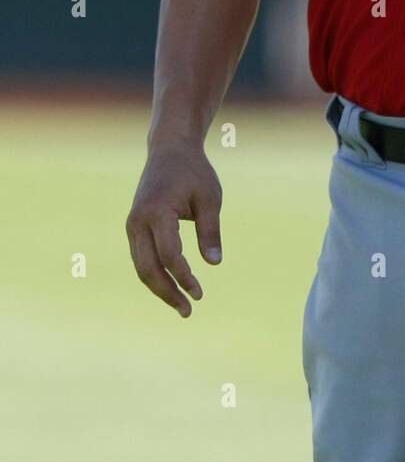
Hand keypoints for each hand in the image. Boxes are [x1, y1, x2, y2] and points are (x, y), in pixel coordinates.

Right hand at [126, 147, 222, 317]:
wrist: (170, 150)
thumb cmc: (194, 172)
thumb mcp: (210, 198)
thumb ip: (210, 231)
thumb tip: (214, 264)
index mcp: (157, 212)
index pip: (169, 254)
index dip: (184, 276)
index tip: (200, 292)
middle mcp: (138, 221)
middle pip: (148, 268)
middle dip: (167, 293)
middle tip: (188, 311)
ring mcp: (132, 225)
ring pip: (141, 267)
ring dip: (159, 289)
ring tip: (182, 306)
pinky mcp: (134, 227)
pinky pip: (141, 258)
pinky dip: (155, 275)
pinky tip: (172, 287)